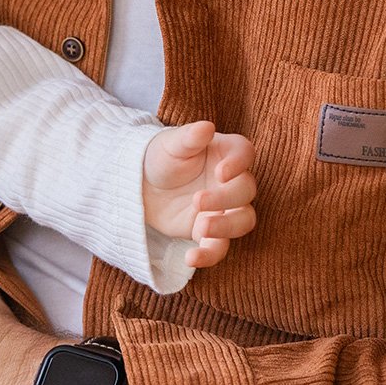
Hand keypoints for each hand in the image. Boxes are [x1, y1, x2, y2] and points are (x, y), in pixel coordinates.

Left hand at [141, 119, 258, 266]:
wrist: (139, 185)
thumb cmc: (159, 157)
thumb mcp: (169, 144)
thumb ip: (189, 137)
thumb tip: (207, 127)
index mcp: (224, 152)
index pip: (245, 153)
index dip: (240, 163)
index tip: (222, 172)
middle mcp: (230, 181)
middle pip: (246, 191)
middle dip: (226, 198)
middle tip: (197, 200)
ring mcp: (223, 208)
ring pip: (243, 221)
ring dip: (227, 227)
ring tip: (202, 227)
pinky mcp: (209, 231)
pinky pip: (219, 247)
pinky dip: (209, 255)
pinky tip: (191, 258)